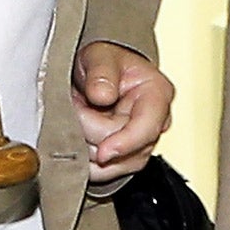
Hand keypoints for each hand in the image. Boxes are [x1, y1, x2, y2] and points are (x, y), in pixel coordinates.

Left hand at [72, 41, 173, 182]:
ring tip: (77, 117)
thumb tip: (103, 95)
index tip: (102, 152)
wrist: (98, 74)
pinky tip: (78, 136)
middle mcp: (155, 122)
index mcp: (157, 93)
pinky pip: (104, 174)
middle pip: (125, 150)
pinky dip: (84, 161)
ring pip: (113, 167)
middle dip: (90, 134)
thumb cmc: (105, 63)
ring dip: (85, 148)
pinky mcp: (126, 159)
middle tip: (73, 106)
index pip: (148, 128)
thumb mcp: (99, 55)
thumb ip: (101, 71)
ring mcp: (141, 143)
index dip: (125, 142)